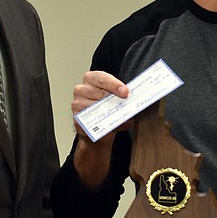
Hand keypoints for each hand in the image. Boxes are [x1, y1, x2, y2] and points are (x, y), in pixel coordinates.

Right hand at [71, 71, 129, 189]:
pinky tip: (117, 127)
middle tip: (125, 100)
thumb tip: (139, 99)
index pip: (97, 76)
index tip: (125, 91)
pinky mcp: (78, 124)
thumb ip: (125, 101)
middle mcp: (80, 93)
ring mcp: (77, 109)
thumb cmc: (111, 119)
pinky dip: (105, 126)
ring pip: (89, 106)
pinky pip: (88, 123)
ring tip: (122, 117)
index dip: (111, 82)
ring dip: (107, 111)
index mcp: (91, 83)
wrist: (100, 141)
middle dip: (110, 96)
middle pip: (92, 90)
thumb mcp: (119, 107)